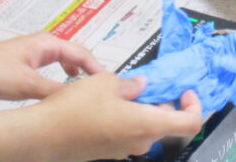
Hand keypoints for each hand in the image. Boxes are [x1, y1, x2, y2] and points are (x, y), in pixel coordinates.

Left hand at [0, 32, 102, 101]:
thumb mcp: (26, 84)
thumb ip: (53, 91)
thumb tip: (78, 98)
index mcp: (47, 43)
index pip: (81, 53)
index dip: (97, 68)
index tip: (109, 82)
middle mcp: (42, 47)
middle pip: (74, 57)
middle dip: (88, 71)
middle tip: (100, 88)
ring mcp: (31, 58)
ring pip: (61, 66)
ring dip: (73, 76)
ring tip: (84, 91)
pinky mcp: (21, 70)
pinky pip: (48, 75)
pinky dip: (58, 83)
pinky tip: (57, 94)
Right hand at [0, 73, 203, 161]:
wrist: (40, 136)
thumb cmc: (76, 107)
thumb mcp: (106, 82)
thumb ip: (130, 84)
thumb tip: (141, 85)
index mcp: (147, 124)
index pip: (190, 123)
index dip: (194, 106)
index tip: (185, 91)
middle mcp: (139, 142)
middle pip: (166, 124)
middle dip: (162, 102)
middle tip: (147, 84)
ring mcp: (122, 151)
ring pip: (145, 129)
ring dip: (142, 110)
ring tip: (123, 90)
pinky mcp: (106, 153)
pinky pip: (126, 135)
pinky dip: (126, 119)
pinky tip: (107, 104)